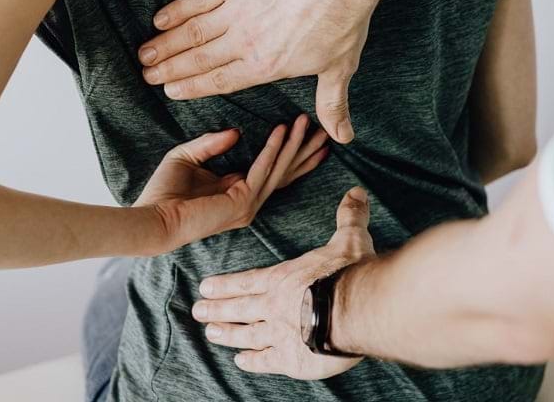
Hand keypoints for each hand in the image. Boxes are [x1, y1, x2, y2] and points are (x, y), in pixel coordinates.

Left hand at [136, 114, 328, 251]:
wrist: (152, 218)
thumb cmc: (163, 193)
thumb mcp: (187, 156)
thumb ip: (211, 143)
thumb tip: (237, 131)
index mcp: (237, 191)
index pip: (273, 170)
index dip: (291, 152)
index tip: (306, 132)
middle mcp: (248, 201)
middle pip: (285, 172)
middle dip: (305, 150)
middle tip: (325, 129)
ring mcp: (247, 204)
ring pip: (279, 169)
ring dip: (294, 145)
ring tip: (306, 122)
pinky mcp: (241, 202)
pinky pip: (262, 170)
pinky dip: (272, 149)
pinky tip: (281, 131)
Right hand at [138, 0, 393, 143]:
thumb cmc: (343, 20)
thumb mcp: (339, 68)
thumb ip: (331, 104)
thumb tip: (343, 137)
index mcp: (265, 66)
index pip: (220, 81)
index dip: (192, 87)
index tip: (170, 91)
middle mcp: (244, 42)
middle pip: (198, 59)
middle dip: (170, 69)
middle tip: (147, 76)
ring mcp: (237, 10)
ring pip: (192, 32)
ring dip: (166, 44)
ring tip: (145, 54)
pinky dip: (177, 10)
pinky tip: (160, 19)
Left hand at [193, 187, 375, 379]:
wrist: (356, 309)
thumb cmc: (351, 273)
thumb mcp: (350, 239)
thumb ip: (349, 217)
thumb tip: (355, 192)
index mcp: (283, 278)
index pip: (247, 281)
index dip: (225, 285)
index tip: (205, 287)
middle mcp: (274, 306)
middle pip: (239, 308)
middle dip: (216, 309)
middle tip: (197, 311)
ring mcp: (278, 334)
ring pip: (245, 334)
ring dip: (227, 334)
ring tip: (211, 334)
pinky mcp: (290, 359)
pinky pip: (265, 361)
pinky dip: (251, 361)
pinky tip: (241, 361)